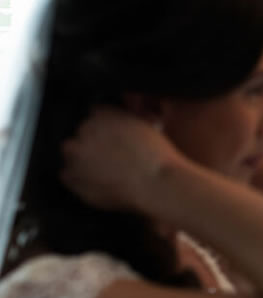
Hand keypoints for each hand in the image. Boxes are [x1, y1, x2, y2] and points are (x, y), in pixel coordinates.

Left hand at [61, 107, 183, 210]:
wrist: (156, 184)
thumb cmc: (157, 159)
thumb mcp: (148, 126)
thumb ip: (126, 121)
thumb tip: (121, 126)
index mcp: (103, 115)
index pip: (94, 114)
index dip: (104, 127)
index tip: (110, 137)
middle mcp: (84, 132)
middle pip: (79, 135)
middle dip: (91, 144)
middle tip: (111, 157)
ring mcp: (76, 156)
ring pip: (71, 155)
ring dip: (83, 161)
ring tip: (106, 172)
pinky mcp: (74, 179)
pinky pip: (69, 178)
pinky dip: (80, 180)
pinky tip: (100, 183)